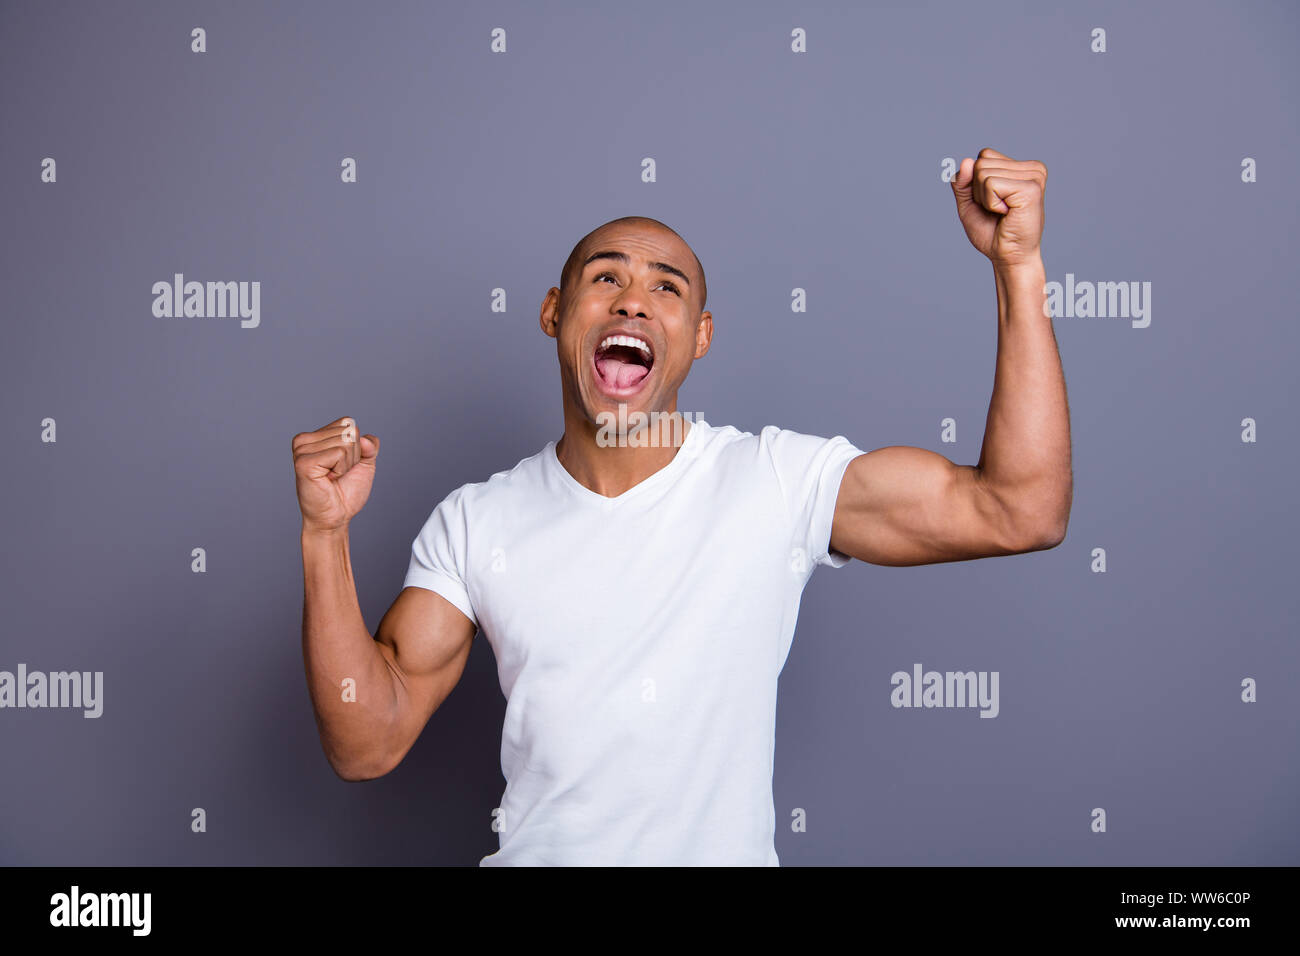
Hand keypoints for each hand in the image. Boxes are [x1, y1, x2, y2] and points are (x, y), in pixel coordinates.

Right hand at [291, 416, 379, 533]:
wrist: (336, 517)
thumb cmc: (346, 492)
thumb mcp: (364, 464)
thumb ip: (370, 446)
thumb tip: (364, 438)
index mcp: (315, 436)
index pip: (348, 423)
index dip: (356, 447)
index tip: (342, 465)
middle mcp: (304, 440)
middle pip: (349, 431)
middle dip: (353, 456)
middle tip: (337, 474)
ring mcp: (302, 450)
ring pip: (346, 441)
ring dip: (347, 464)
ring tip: (332, 477)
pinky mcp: (303, 462)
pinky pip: (339, 453)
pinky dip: (341, 469)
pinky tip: (328, 479)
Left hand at [951, 147, 1045, 267]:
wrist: (1007, 257)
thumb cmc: (992, 233)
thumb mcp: (969, 203)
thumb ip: (963, 182)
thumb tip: (966, 161)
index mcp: (1022, 168)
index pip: (984, 155)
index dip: (976, 182)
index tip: (993, 202)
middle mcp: (1032, 168)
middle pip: (981, 162)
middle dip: (979, 191)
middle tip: (997, 210)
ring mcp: (1034, 176)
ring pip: (983, 172)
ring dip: (985, 199)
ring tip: (1003, 212)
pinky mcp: (1031, 188)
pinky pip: (991, 183)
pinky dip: (990, 203)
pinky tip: (1007, 213)